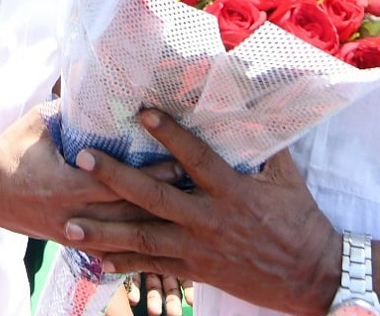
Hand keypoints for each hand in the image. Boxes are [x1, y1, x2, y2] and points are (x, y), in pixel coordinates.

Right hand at [0, 105, 181, 240]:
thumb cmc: (10, 150)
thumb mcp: (39, 123)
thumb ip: (70, 110)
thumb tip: (100, 86)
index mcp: (63, 184)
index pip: (115, 183)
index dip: (148, 177)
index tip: (177, 164)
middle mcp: (69, 214)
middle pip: (123, 213)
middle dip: (159, 201)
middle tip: (190, 187)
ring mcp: (67, 232)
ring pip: (117, 235)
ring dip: (150, 223)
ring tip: (181, 211)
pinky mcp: (66, 241)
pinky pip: (103, 246)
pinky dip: (128, 243)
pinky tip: (152, 240)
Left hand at [62, 109, 340, 315]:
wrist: (311, 274)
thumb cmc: (300, 219)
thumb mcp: (285, 176)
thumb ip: (262, 144)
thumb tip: (250, 105)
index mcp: (232, 191)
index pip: (195, 158)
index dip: (170, 134)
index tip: (142, 113)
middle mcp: (209, 219)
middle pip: (154, 198)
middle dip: (115, 178)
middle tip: (84, 160)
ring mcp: (198, 248)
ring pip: (143, 239)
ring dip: (104, 231)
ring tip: (68, 225)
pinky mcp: (195, 271)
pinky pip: (153, 267)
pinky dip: (123, 263)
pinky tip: (95, 260)